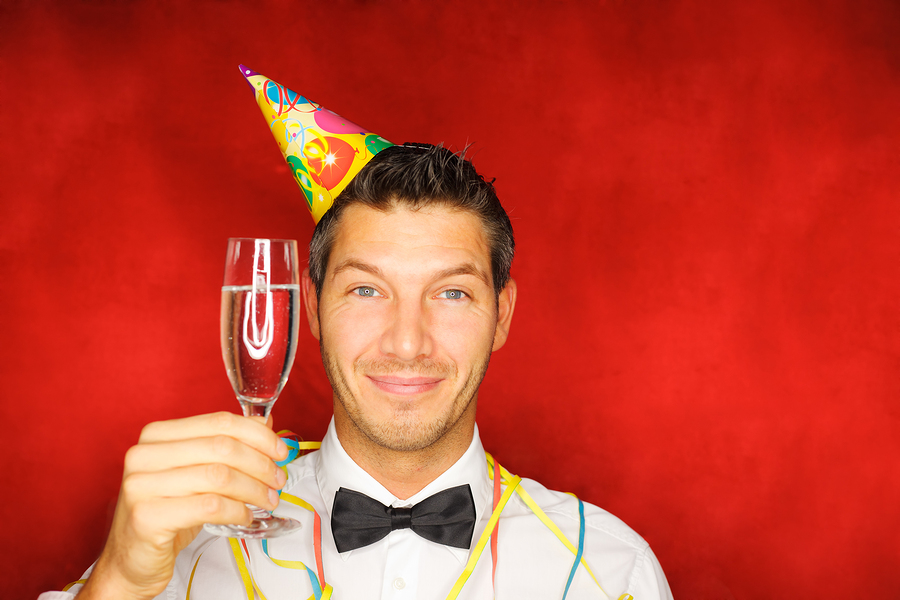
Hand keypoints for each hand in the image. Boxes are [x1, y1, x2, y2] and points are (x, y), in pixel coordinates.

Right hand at [76, 412, 288, 599]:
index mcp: (157, 435)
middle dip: (260, 463)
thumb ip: (226, 445)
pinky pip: (209, 506)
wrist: (130, 560)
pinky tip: (246, 516)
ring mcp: (141, 485)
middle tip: (278, 480)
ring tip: (268, 499)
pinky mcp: (147, 516)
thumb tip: (265, 423)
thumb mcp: (197, 472)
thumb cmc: (167, 513)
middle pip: (222, 447)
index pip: (218, 422)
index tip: (280, 450)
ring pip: (219, 476)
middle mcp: (144, 454)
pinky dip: (237, 510)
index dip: (257, 434)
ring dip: (254, 489)